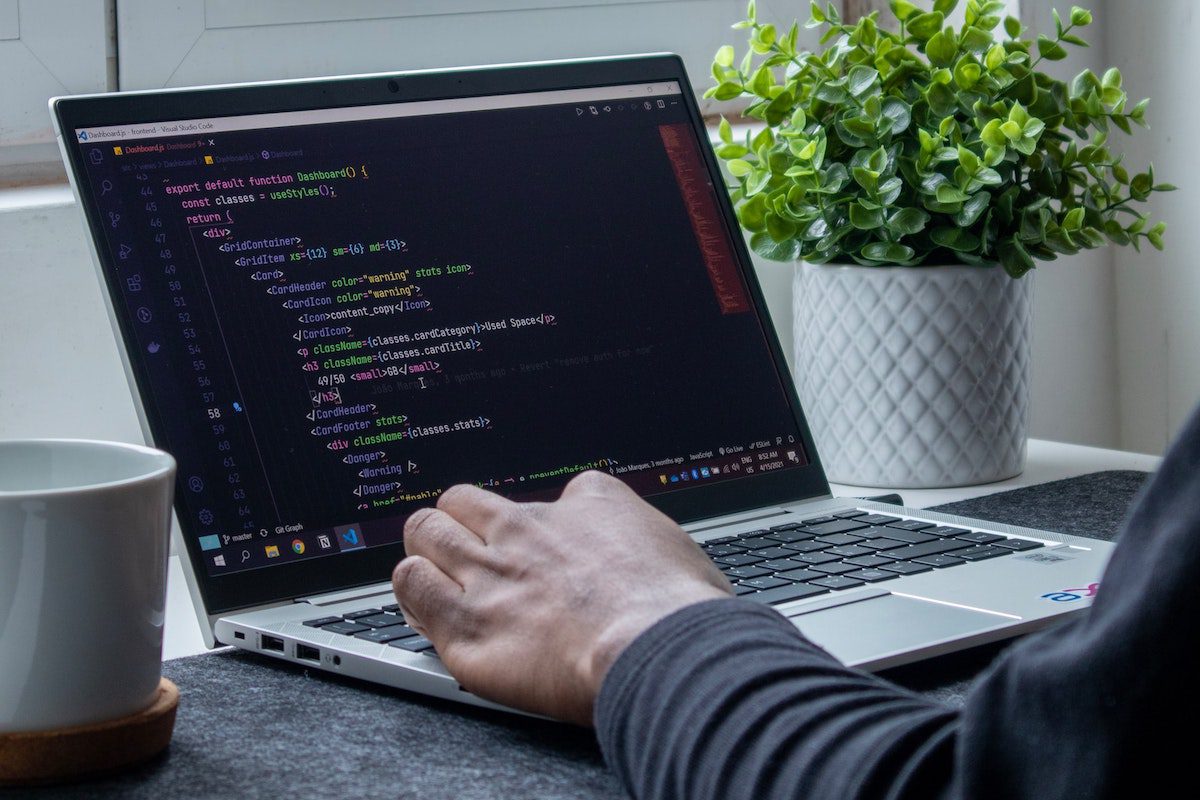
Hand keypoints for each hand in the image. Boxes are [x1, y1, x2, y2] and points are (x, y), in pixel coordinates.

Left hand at [391, 470, 731, 724]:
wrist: (657, 648)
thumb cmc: (678, 610)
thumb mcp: (676, 548)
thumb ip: (644, 543)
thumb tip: (646, 554)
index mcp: (586, 505)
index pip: (541, 498)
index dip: (534, 524)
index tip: (536, 548)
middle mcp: (528, 532)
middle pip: (462, 501)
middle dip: (457, 521)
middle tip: (463, 547)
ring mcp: (491, 575)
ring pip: (426, 533)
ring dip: (427, 549)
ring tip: (433, 568)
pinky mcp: (466, 626)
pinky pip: (412, 586)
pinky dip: (413, 588)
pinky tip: (423, 599)